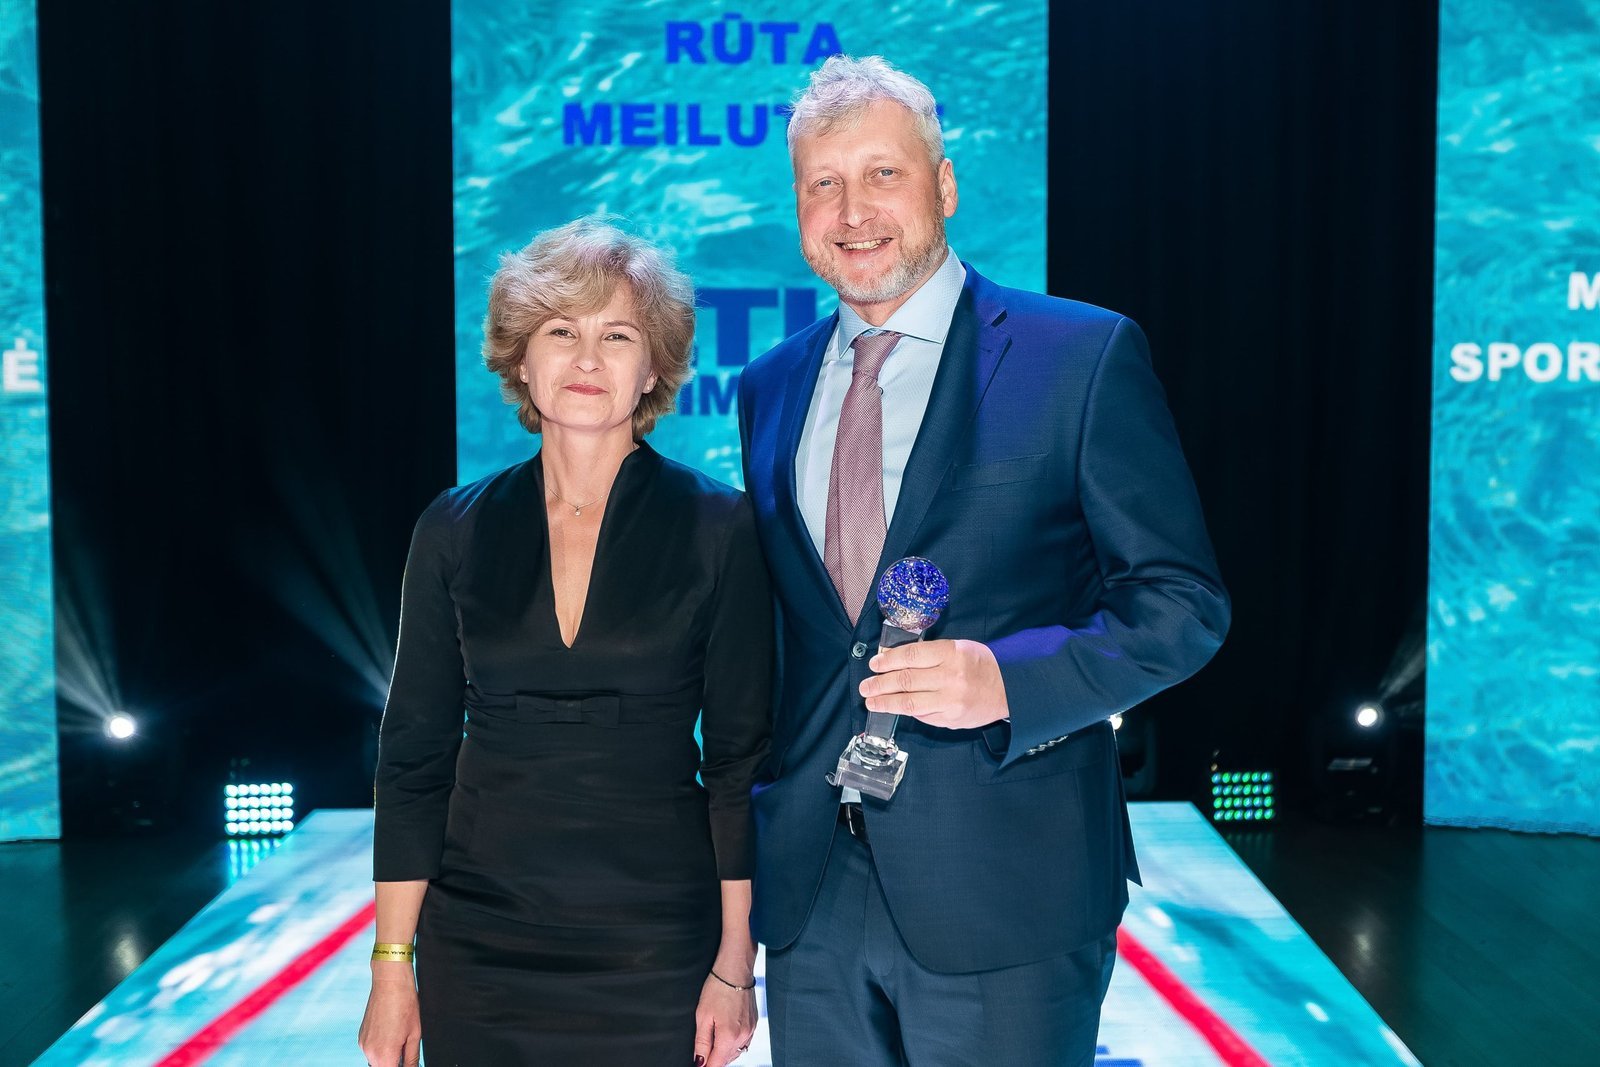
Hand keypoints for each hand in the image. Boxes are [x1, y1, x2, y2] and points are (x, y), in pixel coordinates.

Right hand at [358, 966, 420, 1066]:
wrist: (390, 983)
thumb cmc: (405, 1005)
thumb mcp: (415, 1035)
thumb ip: (411, 1058)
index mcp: (385, 1055)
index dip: (402, 1066)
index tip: (407, 1060)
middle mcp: (370, 1053)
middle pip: (384, 1066)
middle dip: (395, 1061)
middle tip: (405, 1046)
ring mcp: (363, 1045)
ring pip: (377, 1060)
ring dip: (388, 1055)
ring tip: (399, 1035)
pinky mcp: (361, 1037)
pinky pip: (371, 1049)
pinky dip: (381, 1046)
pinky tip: (390, 1031)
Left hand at [693, 971, 756, 1066]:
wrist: (736, 970)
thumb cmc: (717, 989)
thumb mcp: (702, 1016)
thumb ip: (701, 1042)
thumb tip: (699, 1062)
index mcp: (729, 1036)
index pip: (716, 1064)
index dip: (705, 1065)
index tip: (699, 1063)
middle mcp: (743, 1037)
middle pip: (727, 1060)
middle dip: (714, 1058)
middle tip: (703, 1048)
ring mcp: (751, 1031)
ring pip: (736, 1052)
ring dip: (724, 1052)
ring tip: (714, 1037)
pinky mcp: (754, 1024)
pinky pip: (744, 1043)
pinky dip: (734, 1043)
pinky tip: (726, 1033)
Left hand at [860, 639, 1009, 728]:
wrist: (1010, 688)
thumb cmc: (981, 665)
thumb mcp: (958, 648)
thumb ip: (928, 655)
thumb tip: (894, 660)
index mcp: (952, 653)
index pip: (911, 655)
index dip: (888, 660)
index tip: (875, 664)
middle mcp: (950, 677)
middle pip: (906, 680)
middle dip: (880, 684)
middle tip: (865, 686)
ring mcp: (951, 701)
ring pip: (909, 702)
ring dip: (885, 702)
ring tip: (871, 701)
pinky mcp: (951, 719)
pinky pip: (923, 715)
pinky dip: (907, 711)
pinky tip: (895, 708)